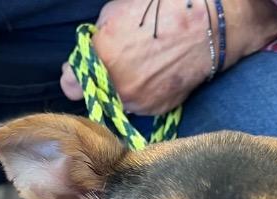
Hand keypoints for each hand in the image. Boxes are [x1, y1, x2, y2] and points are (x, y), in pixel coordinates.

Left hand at [60, 0, 276, 115]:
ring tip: (143, 66)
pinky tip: (157, 74)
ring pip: (120, 102)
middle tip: (117, 62)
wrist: (206, 27)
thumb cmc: (160, 8)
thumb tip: (94, 50)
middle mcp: (118, 89)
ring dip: (124, 88)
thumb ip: (98, 38)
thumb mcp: (115, 12)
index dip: (75, 73)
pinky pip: (141, 105)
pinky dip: (144, 93)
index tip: (82, 66)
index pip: (70, 84)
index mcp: (101, 59)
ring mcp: (140, 103)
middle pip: (95, 96)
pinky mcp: (158, 110)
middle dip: (101, 81)